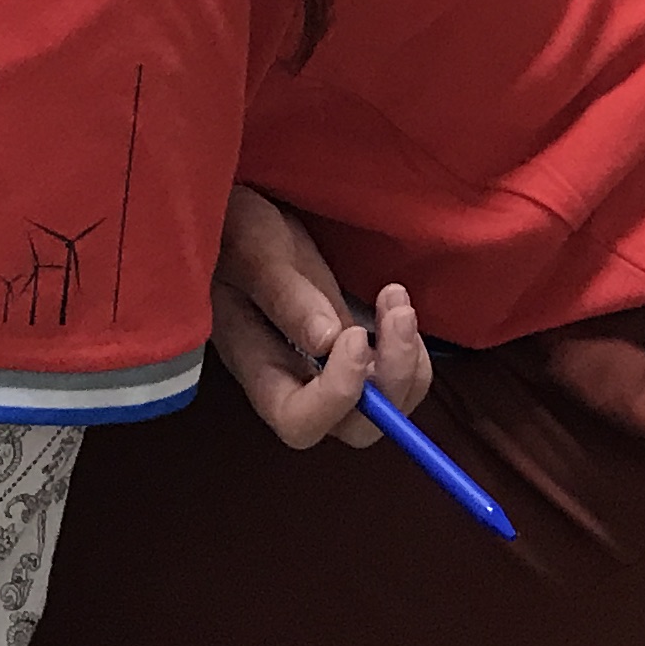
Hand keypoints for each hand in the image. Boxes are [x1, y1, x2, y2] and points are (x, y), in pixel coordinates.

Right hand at [209, 185, 430, 451]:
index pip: (300, 422)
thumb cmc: (234, 229)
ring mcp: (329, 371)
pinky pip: (395, 377)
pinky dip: (410, 350)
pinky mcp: (352, 352)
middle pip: (355, 428)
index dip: (337, 396)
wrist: (242, 217)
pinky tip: (395, 303)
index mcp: (259, 368)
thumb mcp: (254, 249)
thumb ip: (287, 296)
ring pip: (386, 409)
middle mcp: (297, 383)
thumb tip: (328, 342)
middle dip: (392, 383)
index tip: (354, 336)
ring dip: (407, 363)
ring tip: (397, 299)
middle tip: (398, 315)